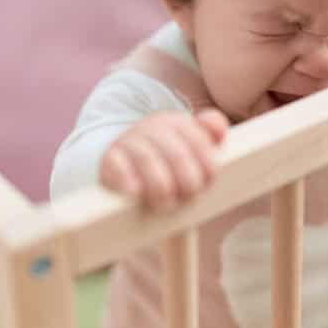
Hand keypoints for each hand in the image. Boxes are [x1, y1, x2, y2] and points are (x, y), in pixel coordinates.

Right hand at [100, 108, 228, 209]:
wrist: (127, 169)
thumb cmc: (169, 165)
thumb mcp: (192, 148)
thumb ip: (211, 133)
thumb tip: (218, 130)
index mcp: (177, 123)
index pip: (198, 140)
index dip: (207, 166)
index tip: (207, 184)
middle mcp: (153, 128)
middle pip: (177, 154)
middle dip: (188, 181)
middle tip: (189, 198)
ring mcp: (129, 141)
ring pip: (148, 159)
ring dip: (160, 186)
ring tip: (165, 204)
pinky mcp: (109, 158)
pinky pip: (116, 165)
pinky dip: (126, 180)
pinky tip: (135, 193)